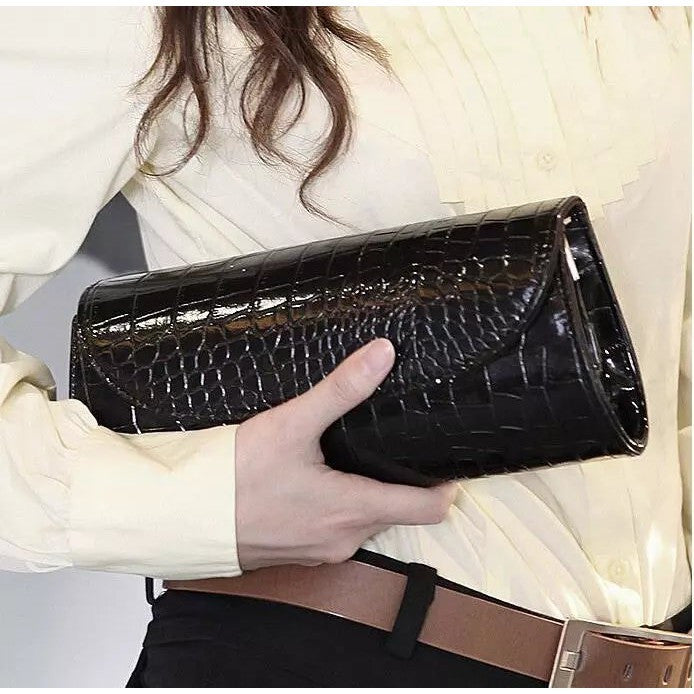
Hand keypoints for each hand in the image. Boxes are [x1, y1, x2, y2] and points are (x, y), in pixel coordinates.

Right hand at [235, 338, 457, 569]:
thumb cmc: (237, 475)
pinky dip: (339, 506)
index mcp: (354, 510)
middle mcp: (344, 539)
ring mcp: (319, 550)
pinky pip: (334, 528)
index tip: (450, 461)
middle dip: (402, 482)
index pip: (427, 509)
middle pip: (396, 511)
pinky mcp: (297, 552)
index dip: (445, 486)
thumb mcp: (291, 425)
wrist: (181, 518)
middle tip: (397, 445)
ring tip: (358, 455)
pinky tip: (320, 478)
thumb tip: (384, 354)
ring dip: (368, 493)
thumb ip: (341, 390)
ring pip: (364, 519)